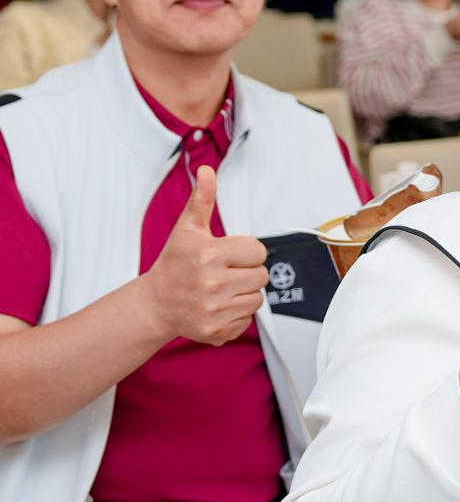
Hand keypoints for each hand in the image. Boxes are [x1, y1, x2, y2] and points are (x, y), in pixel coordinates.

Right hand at [139, 166, 268, 345]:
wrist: (155, 303)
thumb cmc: (175, 264)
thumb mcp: (188, 229)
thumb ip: (202, 199)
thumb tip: (207, 171)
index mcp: (210, 255)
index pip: (258, 251)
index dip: (245, 251)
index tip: (227, 254)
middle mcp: (213, 284)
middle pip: (261, 276)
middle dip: (246, 272)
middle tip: (224, 272)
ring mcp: (214, 310)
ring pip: (257, 299)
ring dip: (244, 293)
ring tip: (221, 288)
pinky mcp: (216, 331)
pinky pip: (247, 320)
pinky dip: (236, 314)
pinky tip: (218, 306)